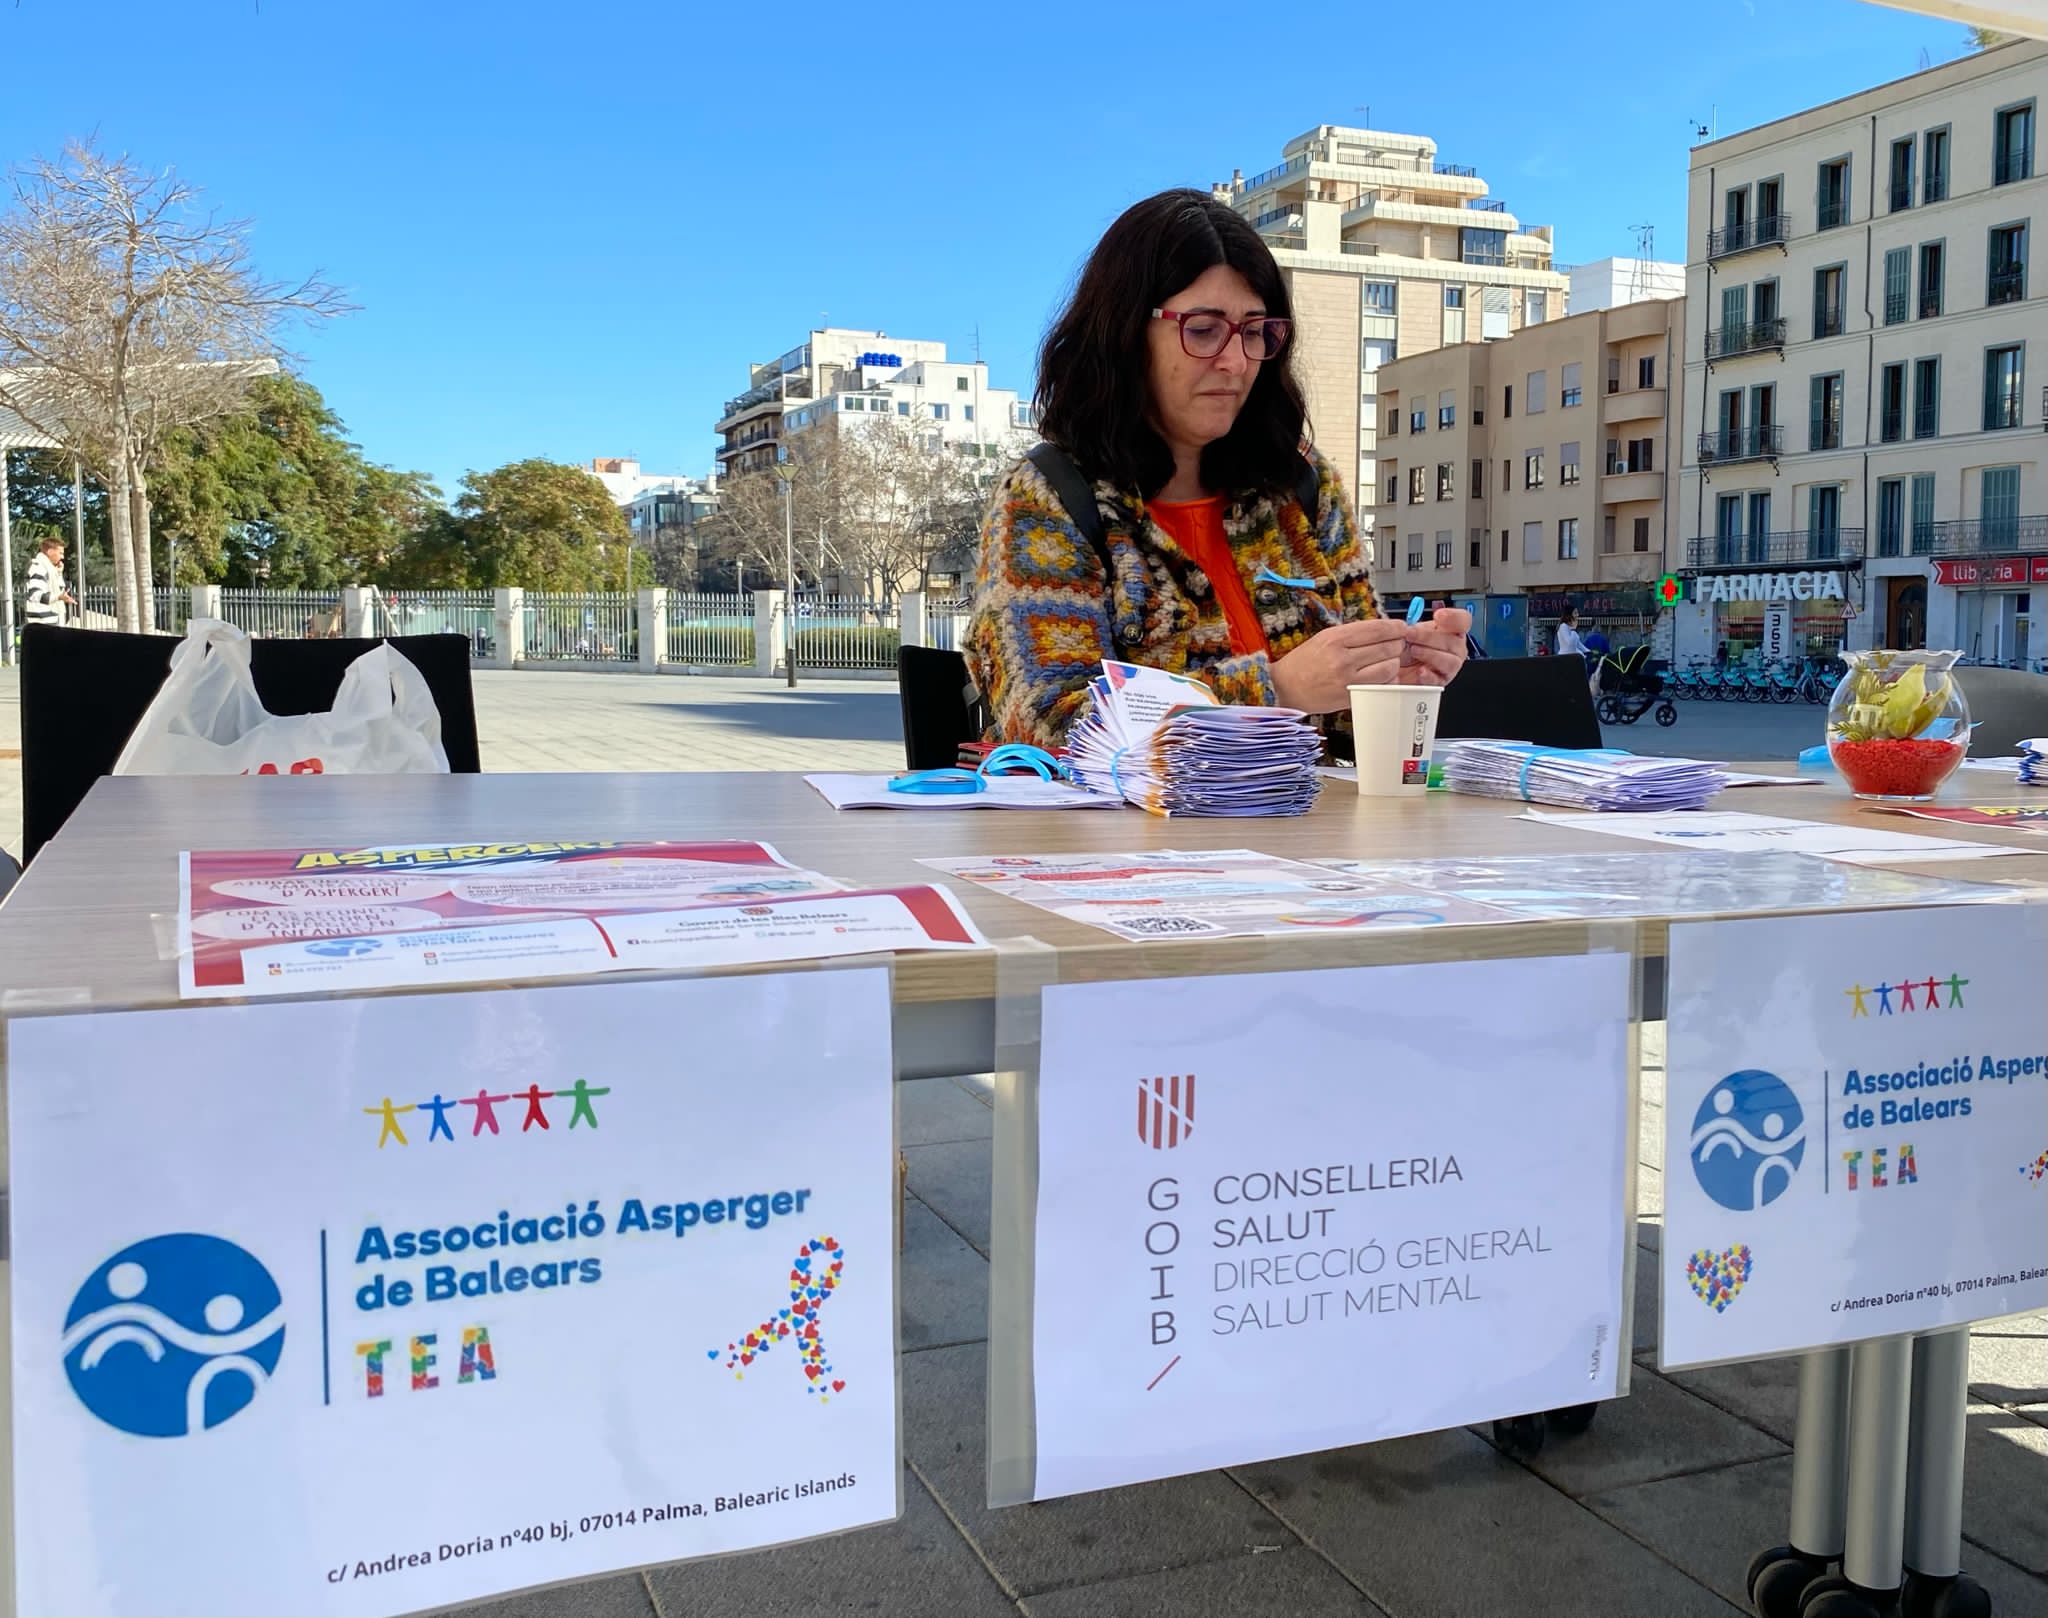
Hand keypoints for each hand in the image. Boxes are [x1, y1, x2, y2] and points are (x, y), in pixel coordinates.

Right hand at [1270, 619, 1408, 712]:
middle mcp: (1342, 658)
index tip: (1402, 627)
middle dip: (1397, 644)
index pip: (1377, 629)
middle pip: (1387, 647)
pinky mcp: (1351, 696)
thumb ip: (1352, 634)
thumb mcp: (1324, 638)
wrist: (1284, 688)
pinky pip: (1381, 686)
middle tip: (1397, 644)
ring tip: (1389, 660)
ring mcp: (1348, 680)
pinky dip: (1388, 680)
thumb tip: (1382, 630)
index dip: (1395, 627)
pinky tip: (1382, 675)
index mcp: (1335, 639)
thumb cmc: (1303, 663)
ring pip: (1389, 667)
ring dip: (1394, 662)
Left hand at [1396, 607, 1471, 686]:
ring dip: (1430, 654)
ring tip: (1413, 650)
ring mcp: (1450, 666)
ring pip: (1450, 661)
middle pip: (1455, 642)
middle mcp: (1455, 648)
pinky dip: (1429, 675)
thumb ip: (1419, 621)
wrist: (1396, 665)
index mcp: (1452, 630)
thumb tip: (1420, 615)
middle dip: (1430, 636)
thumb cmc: (1407, 645)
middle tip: (1411, 634)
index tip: (1438, 616)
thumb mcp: (1411, 628)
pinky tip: (1420, 670)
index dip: (1454, 617)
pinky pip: (1439, 680)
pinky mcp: (1440, 682)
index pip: (1463, 621)